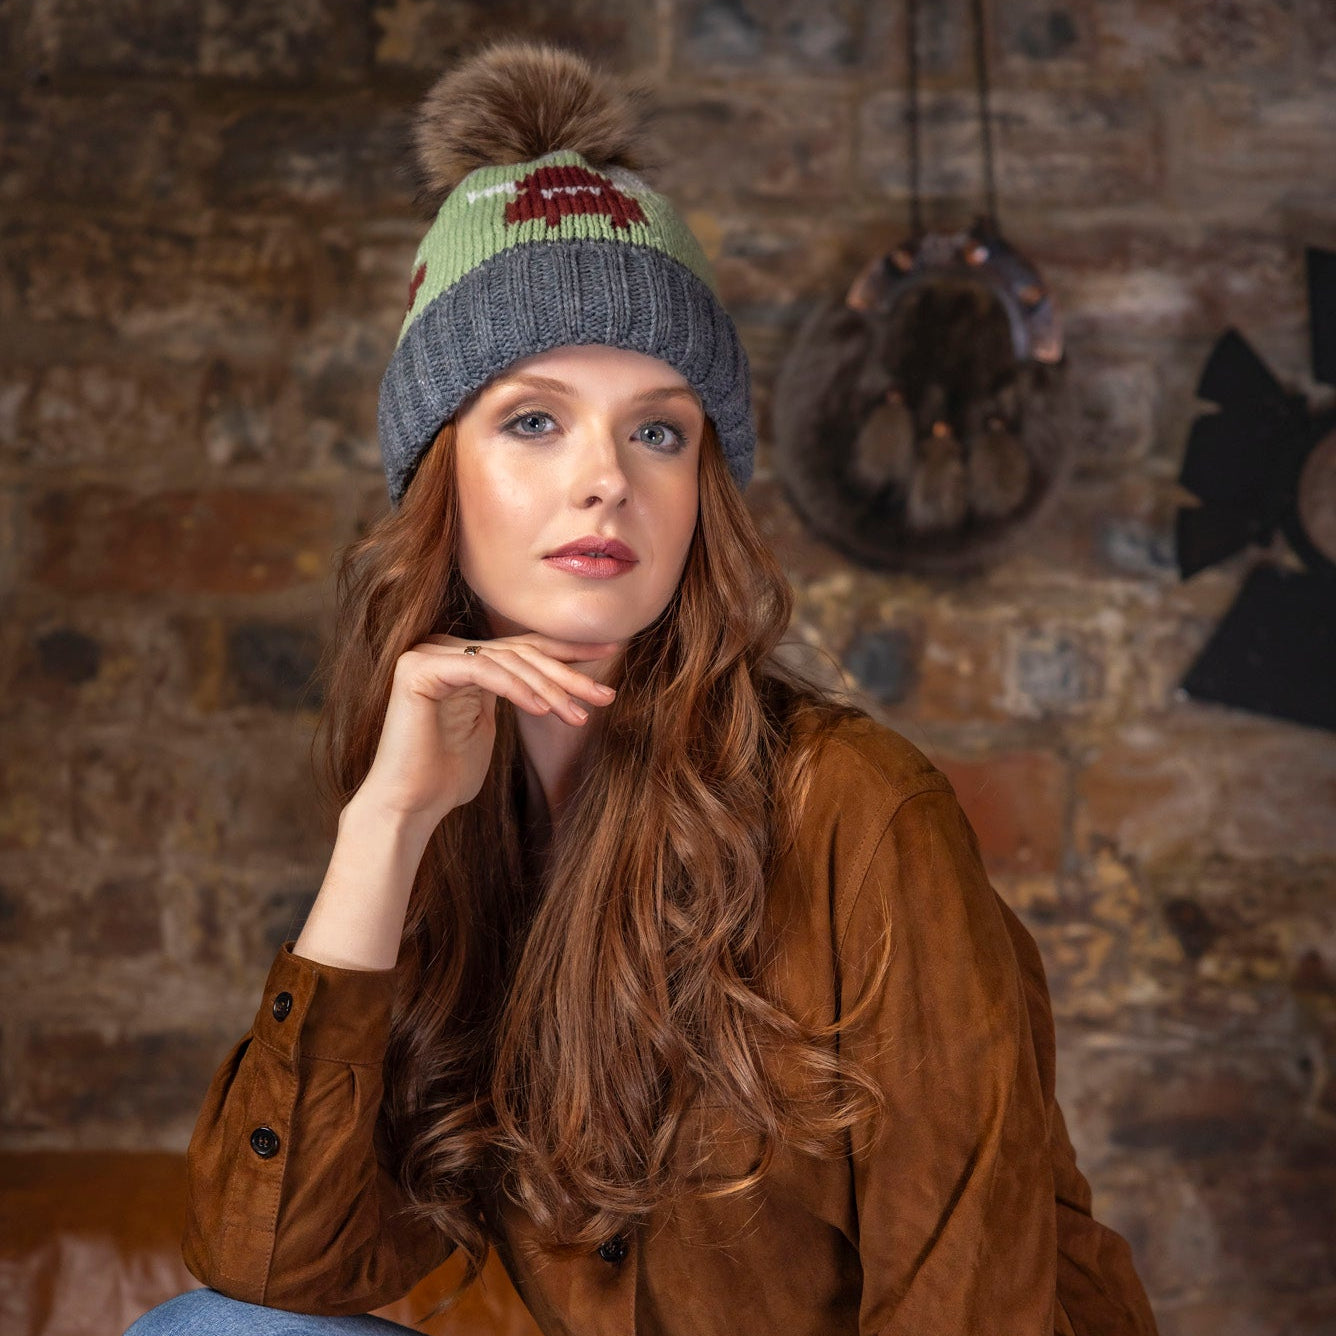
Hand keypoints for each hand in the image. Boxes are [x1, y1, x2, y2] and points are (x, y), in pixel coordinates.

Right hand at [352, 633, 618, 831]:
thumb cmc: (448, 776)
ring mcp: (429, 654)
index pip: (525, 648)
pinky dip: (516, 688)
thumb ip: (513, 696)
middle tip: (605, 695)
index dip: (569, 651)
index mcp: (464, 658)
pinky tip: (542, 708)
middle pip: (521, 652)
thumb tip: (555, 685)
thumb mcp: (490, 727)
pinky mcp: (419, 669)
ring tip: (579, 716)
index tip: (610, 656)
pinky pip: (482, 670)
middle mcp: (445, 649)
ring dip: (549, 689)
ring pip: (507, 661)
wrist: (409, 805)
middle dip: (568, 674)